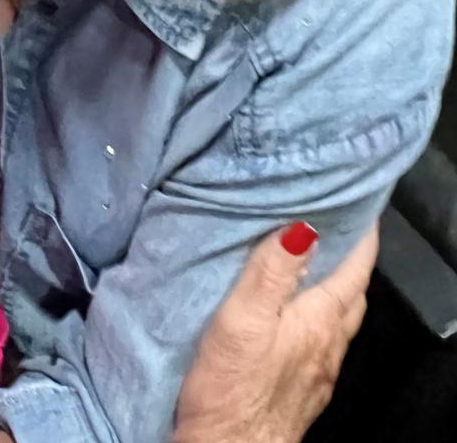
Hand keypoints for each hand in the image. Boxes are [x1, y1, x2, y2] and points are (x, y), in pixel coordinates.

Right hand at [173, 223, 377, 442]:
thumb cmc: (234, 389)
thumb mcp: (243, 321)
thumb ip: (272, 273)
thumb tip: (305, 228)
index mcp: (319, 322)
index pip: (355, 272)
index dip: (362, 237)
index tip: (360, 206)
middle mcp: (328, 346)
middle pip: (352, 295)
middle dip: (349, 260)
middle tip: (335, 226)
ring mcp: (318, 372)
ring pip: (338, 321)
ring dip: (334, 288)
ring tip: (314, 262)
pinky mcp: (302, 390)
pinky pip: (320, 343)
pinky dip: (317, 318)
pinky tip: (294, 317)